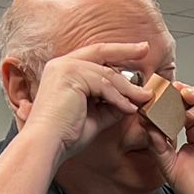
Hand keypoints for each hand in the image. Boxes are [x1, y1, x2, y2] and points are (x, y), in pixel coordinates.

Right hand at [21, 41, 150, 163]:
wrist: (47, 145)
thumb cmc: (64, 136)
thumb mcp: (94, 116)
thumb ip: (110, 105)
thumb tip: (131, 101)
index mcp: (63, 72)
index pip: (94, 56)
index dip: (116, 53)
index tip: (137, 51)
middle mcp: (62, 65)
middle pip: (101, 51)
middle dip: (126, 50)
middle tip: (145, 48)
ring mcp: (65, 68)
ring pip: (106, 73)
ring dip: (127, 88)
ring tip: (144, 98)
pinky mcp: (70, 75)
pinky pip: (104, 84)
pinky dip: (119, 97)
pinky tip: (129, 108)